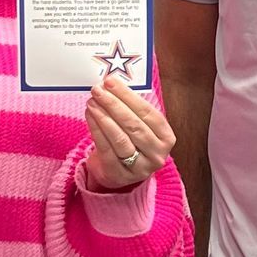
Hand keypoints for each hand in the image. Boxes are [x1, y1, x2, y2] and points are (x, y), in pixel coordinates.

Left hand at [83, 75, 174, 191]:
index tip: (111, 82)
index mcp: (166, 137)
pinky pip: (106, 149)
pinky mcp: (118, 175)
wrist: (119, 170)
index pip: (147, 113)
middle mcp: (156, 155)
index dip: (128, 96)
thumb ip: (132, 107)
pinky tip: (90, 116)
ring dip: (104, 116)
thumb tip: (111, 84)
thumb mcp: (140, 125)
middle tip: (98, 89)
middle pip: (133, 125)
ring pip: (120, 138)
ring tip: (92, 101)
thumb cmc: (132, 140)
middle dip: (113, 104)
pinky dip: (96, 130)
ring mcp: (139, 168)